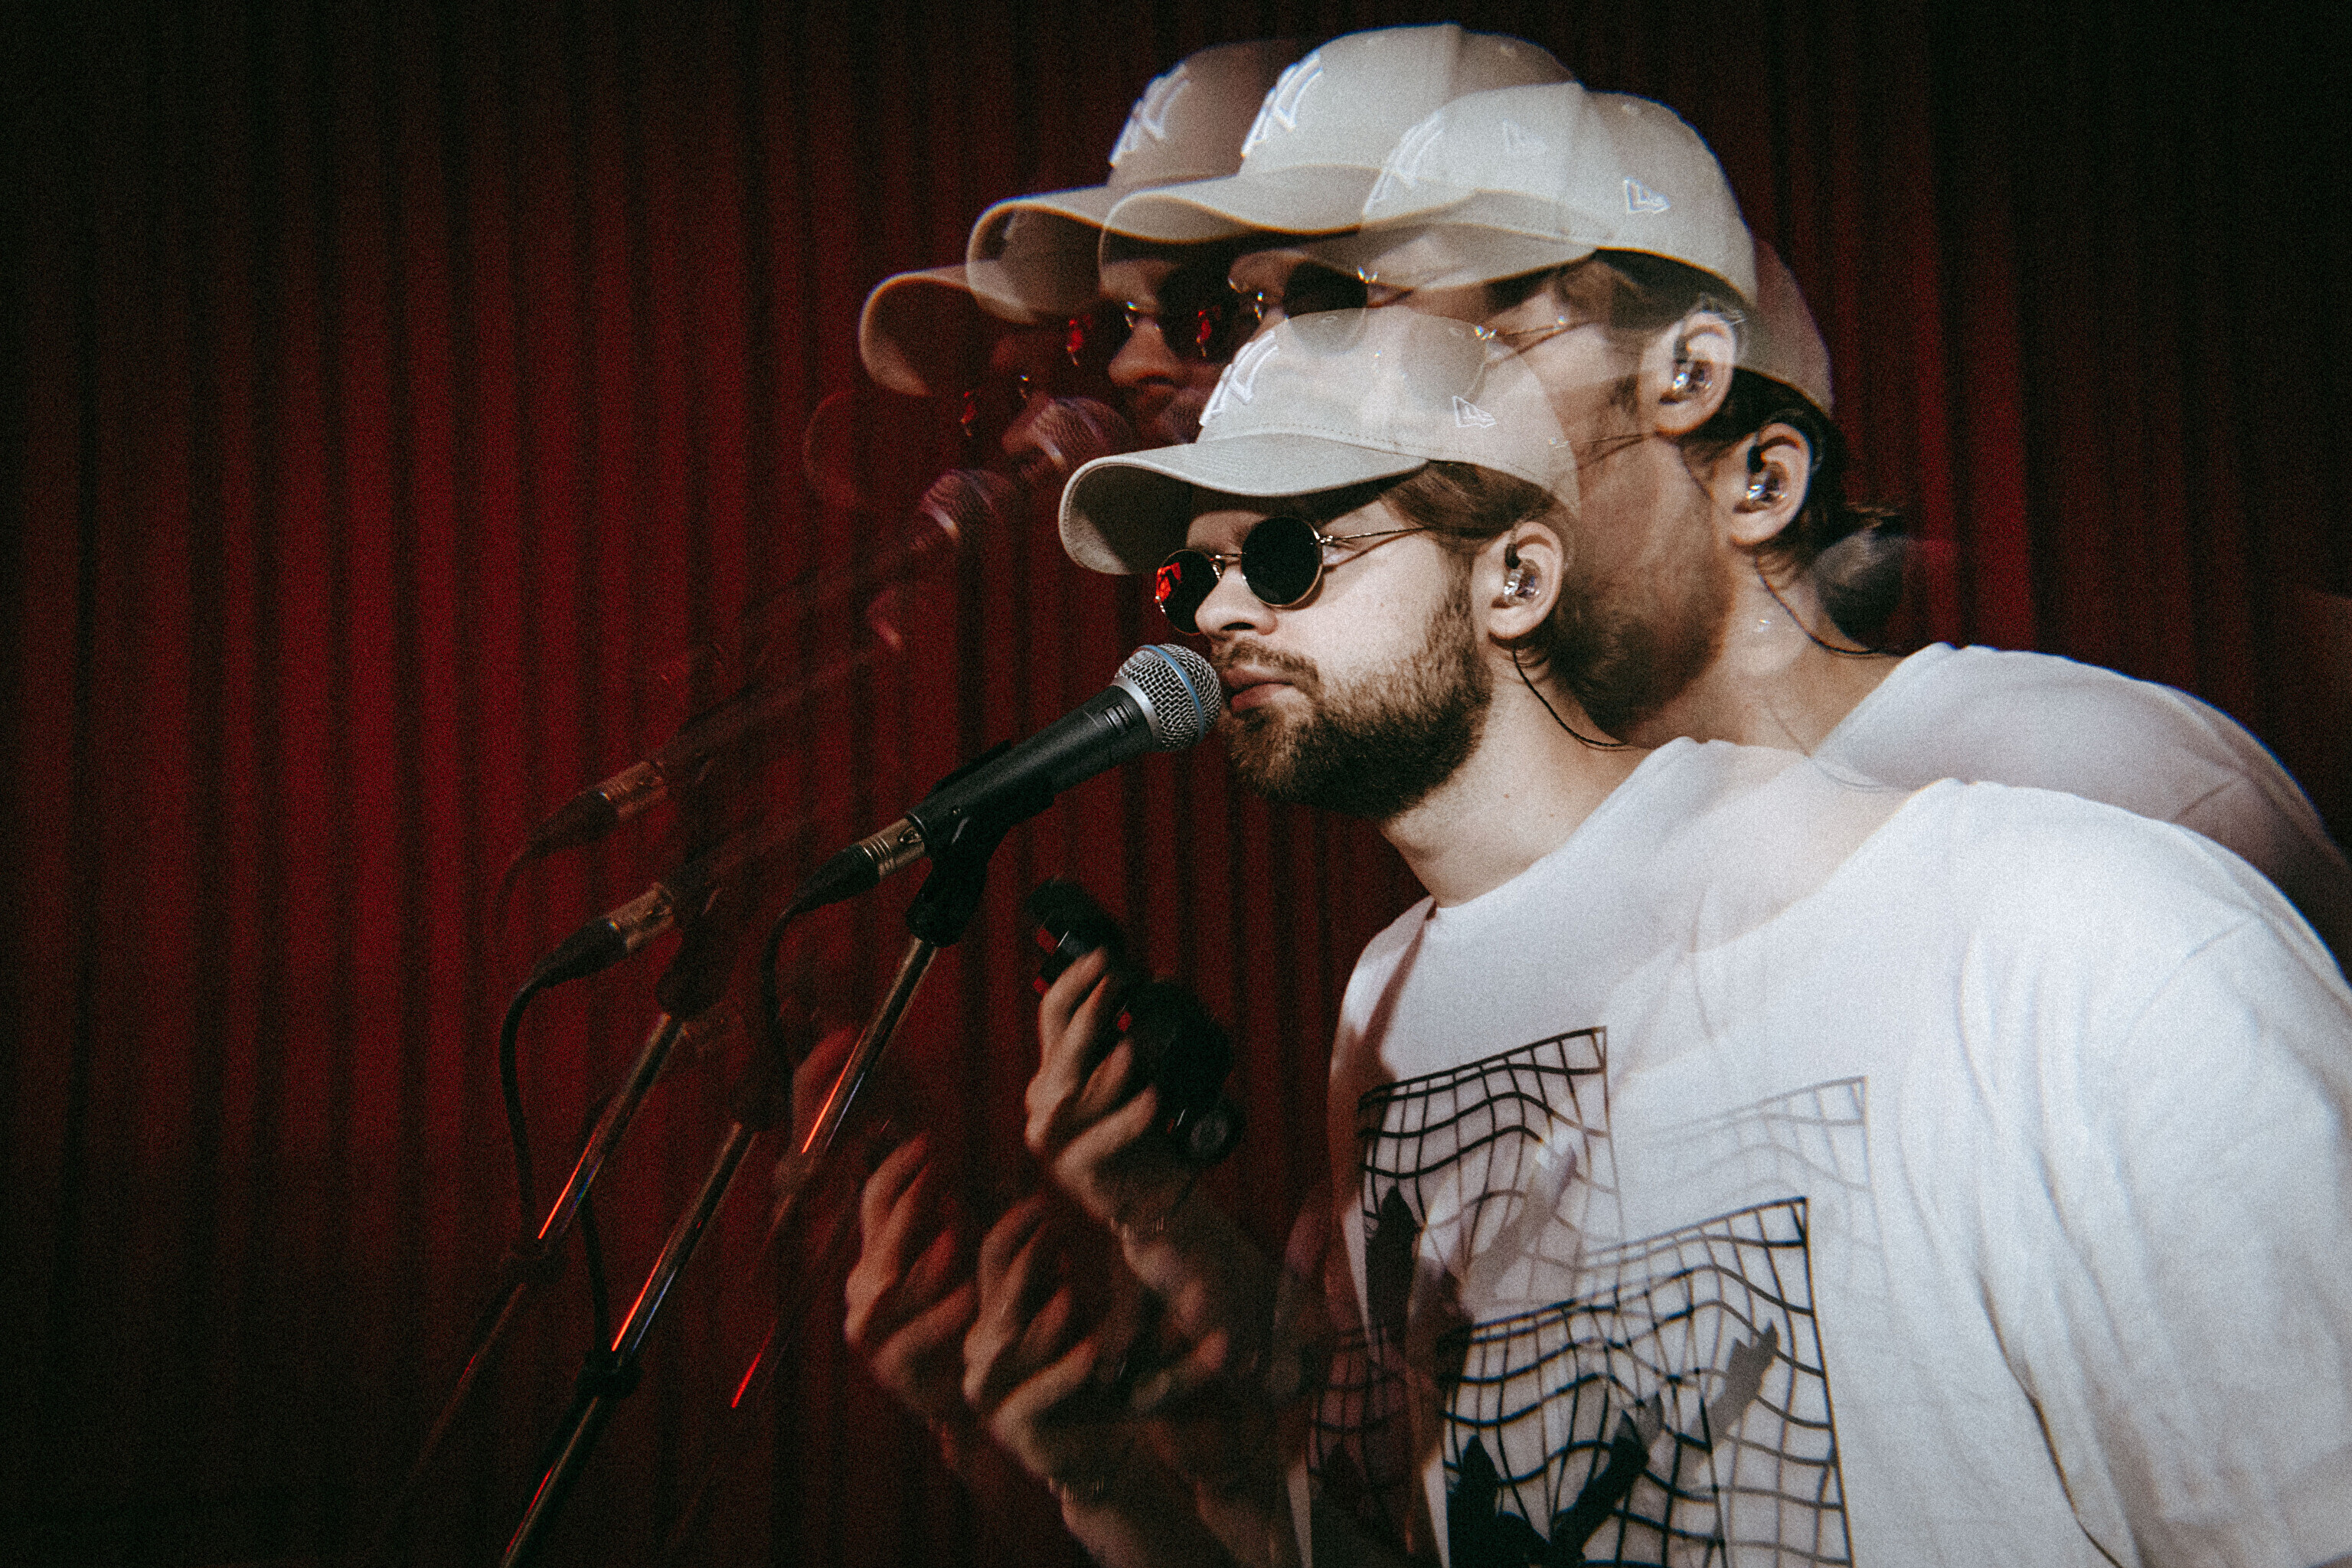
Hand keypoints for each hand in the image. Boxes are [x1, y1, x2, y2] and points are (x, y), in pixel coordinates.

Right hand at [844, 1135, 980, 1436]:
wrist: (962, 1394)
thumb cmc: (961, 1315)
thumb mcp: (953, 1262)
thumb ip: (944, 1218)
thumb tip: (947, 1161)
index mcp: (879, 1255)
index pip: (876, 1201)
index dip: (897, 1169)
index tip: (928, 1142)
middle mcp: (868, 1288)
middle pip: (882, 1237)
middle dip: (909, 1204)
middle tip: (938, 1175)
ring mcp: (874, 1330)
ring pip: (888, 1289)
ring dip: (923, 1261)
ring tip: (956, 1237)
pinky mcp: (893, 1368)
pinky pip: (913, 1338)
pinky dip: (940, 1316)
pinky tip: (969, 1297)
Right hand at [963, 1191, 1146, 1495]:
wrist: (1110, 1458)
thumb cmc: (1114, 1385)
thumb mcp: (1123, 1328)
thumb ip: (1128, 1286)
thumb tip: (1153, 1228)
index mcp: (1010, 1315)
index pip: (996, 1259)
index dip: (1015, 1227)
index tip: (1044, 1201)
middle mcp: (992, 1349)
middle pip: (997, 1294)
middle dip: (1021, 1260)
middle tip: (1047, 1224)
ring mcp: (997, 1389)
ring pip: (1007, 1342)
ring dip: (1035, 1314)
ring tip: (1070, 1293)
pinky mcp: (1015, 1426)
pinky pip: (1034, 1396)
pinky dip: (1062, 1375)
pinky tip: (1091, 1355)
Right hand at [1027, 948, 1196, 1236]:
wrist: (1157, 1196)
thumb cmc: (1151, 1130)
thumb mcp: (1147, 1073)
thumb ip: (1146, 1032)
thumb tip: (1164, 979)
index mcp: (1060, 1068)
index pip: (1054, 1014)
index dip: (1075, 982)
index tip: (1107, 957)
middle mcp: (1049, 1098)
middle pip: (1060, 1047)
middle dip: (1087, 1013)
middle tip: (1115, 984)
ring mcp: (1055, 1137)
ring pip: (1074, 1096)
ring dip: (1104, 1072)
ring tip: (1130, 1050)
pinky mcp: (1074, 1171)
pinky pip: (1099, 1141)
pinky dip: (1126, 1121)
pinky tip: (1152, 1102)